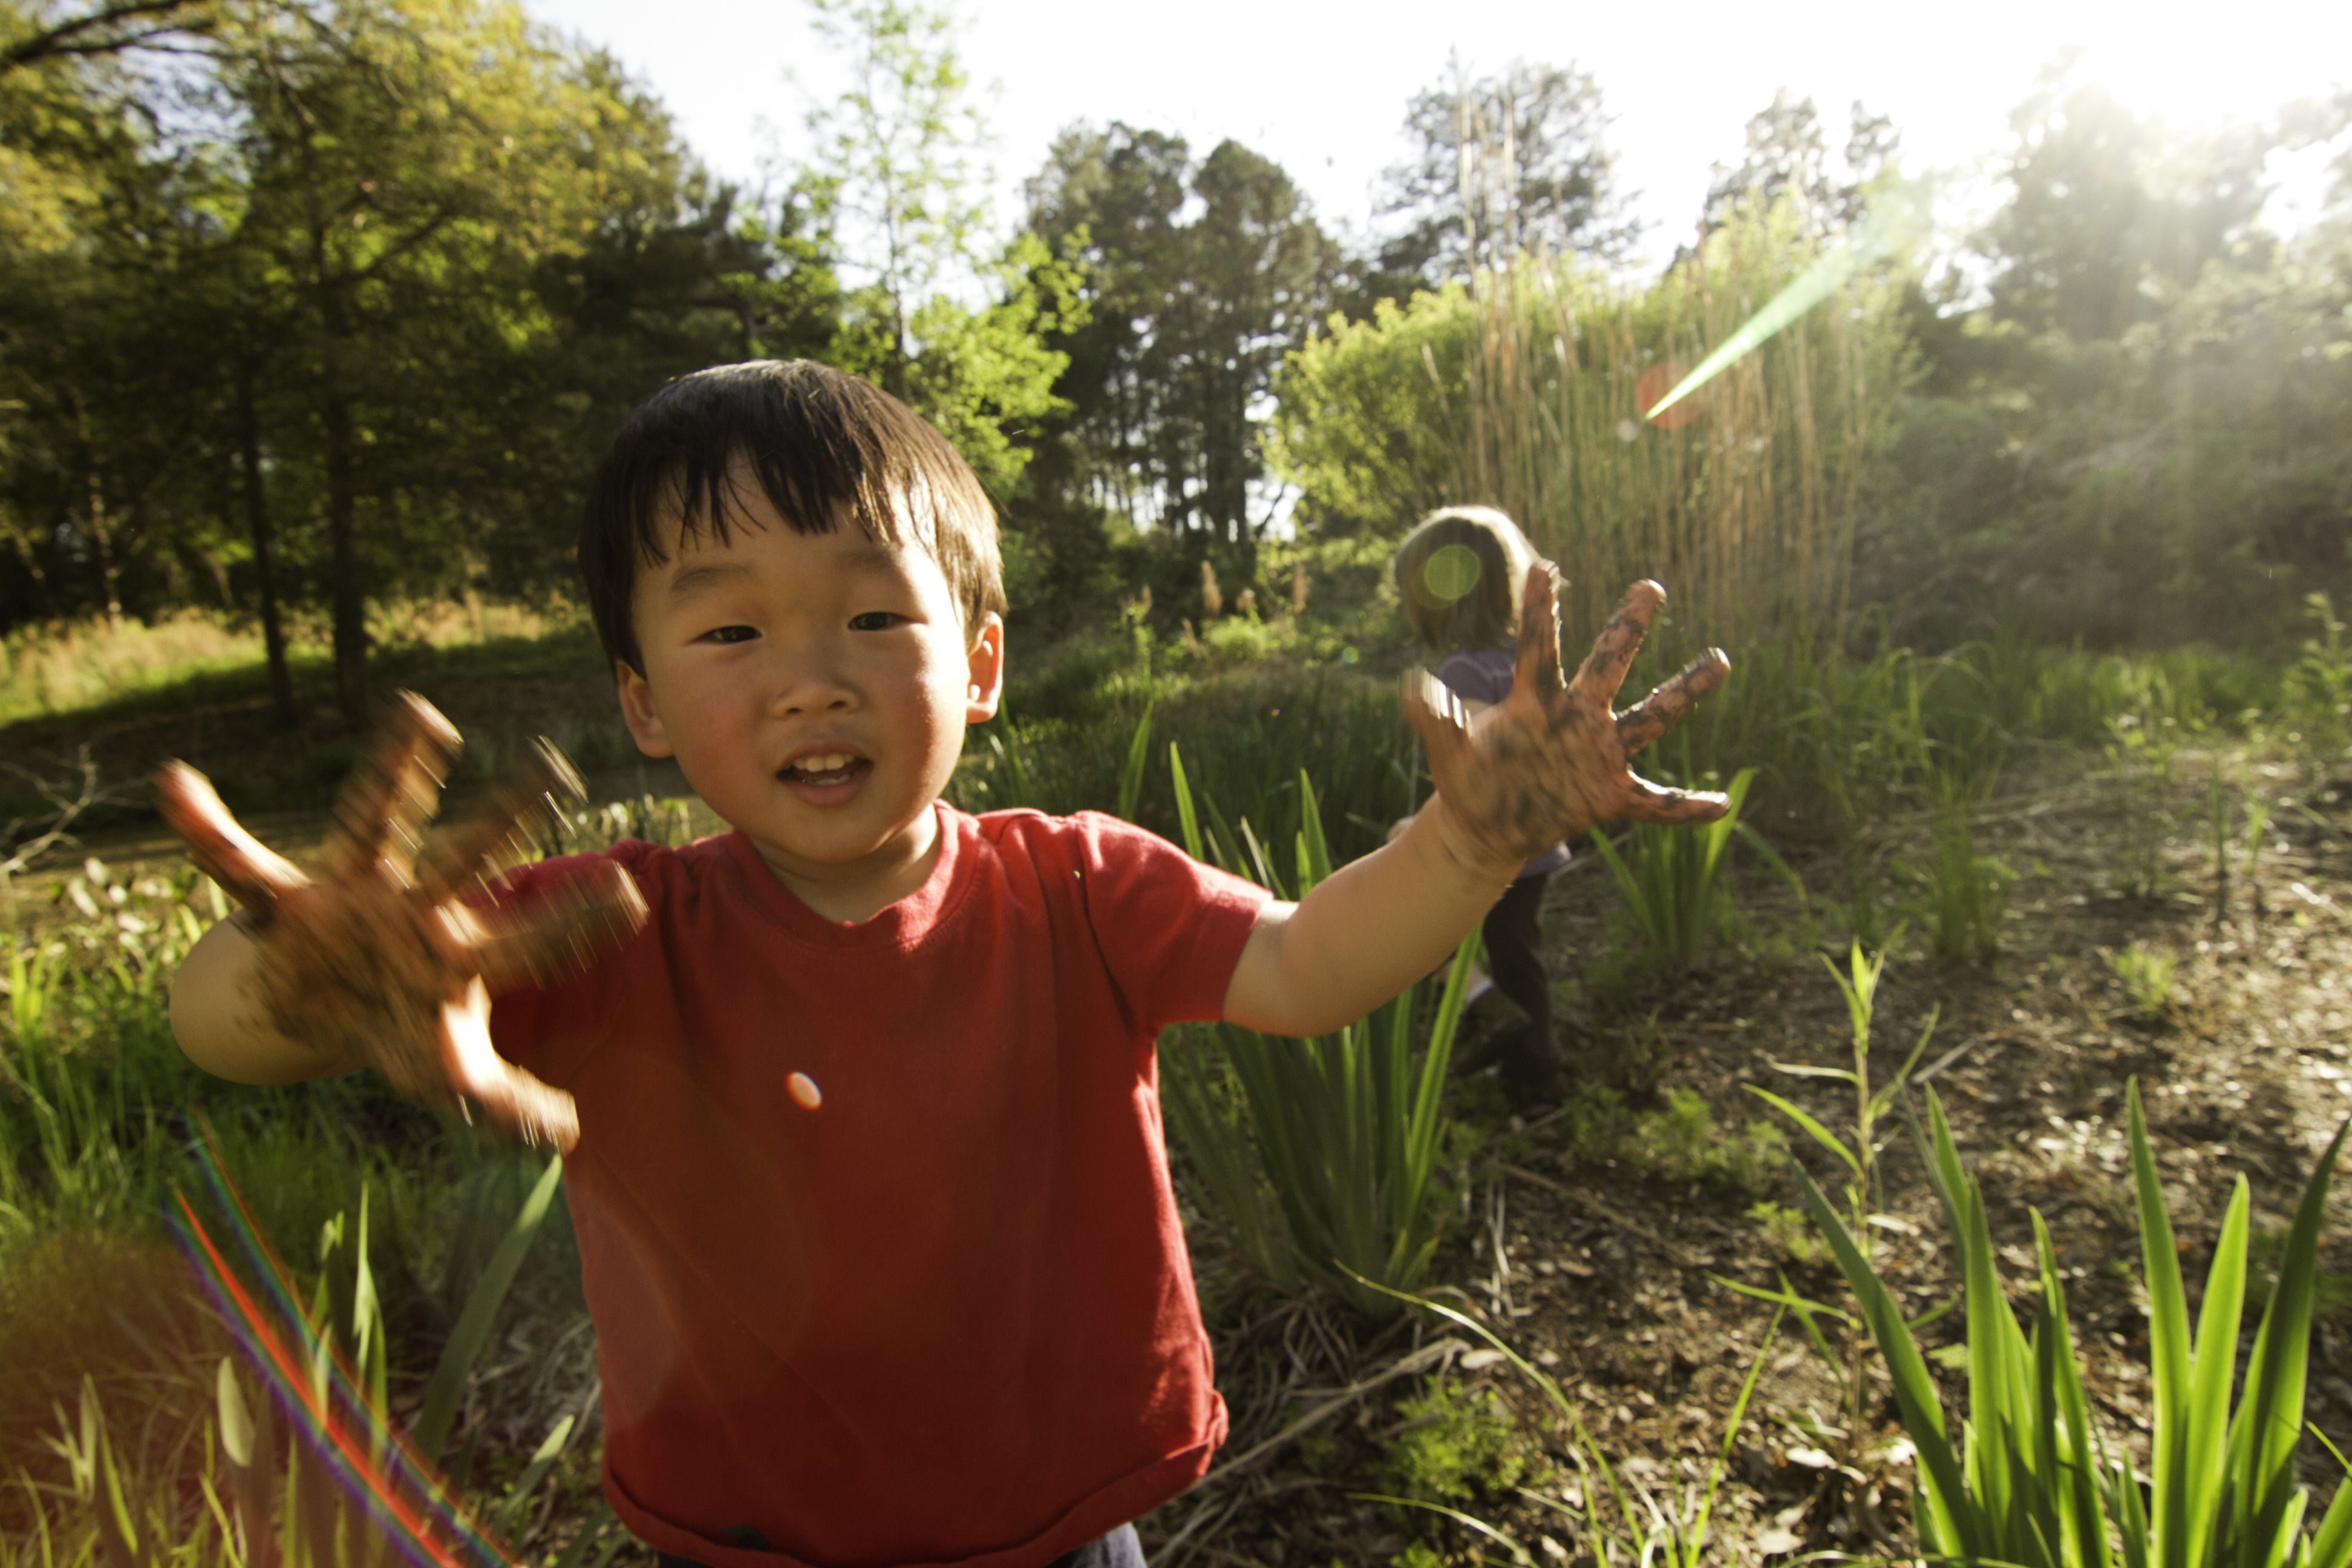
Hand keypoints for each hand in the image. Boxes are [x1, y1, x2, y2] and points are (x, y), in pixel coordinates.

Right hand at [154, 693, 646, 1150]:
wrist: (318, 1017)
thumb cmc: (400, 1036)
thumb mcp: (450, 1078)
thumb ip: (507, 1107)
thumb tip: (568, 1135)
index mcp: (462, 954)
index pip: (532, 937)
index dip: (577, 921)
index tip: (632, 890)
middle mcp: (420, 907)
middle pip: (472, 857)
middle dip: (509, 814)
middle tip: (555, 765)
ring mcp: (358, 893)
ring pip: (379, 822)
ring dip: (397, 772)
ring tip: (422, 713)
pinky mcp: (290, 900)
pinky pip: (238, 863)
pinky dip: (203, 831)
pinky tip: (172, 787)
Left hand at [1402, 567, 1732, 873]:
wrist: (1484, 823)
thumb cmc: (1468, 777)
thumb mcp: (1447, 748)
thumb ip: (1433, 718)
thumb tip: (1407, 687)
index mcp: (1535, 701)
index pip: (1538, 648)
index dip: (1539, 612)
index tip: (1544, 567)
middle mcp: (1576, 718)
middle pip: (1608, 665)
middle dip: (1627, 628)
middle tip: (1650, 586)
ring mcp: (1597, 754)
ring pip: (1651, 717)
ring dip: (1685, 691)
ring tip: (1719, 660)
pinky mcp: (1608, 795)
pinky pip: (1656, 803)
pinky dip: (1687, 807)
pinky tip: (1722, 805)